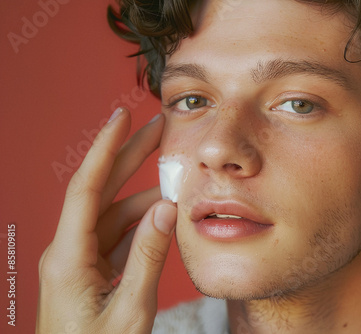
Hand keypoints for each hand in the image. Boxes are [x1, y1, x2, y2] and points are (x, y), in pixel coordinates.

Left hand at [37, 108, 175, 333]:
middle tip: (156, 129)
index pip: (86, 187)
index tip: (121, 118)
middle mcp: (69, 251)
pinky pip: (116, 234)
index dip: (105, 148)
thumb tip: (164, 209)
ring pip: (112, 212)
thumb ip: (148, 257)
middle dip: (128, 156)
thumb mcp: (130, 309)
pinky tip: (161, 212)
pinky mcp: (90, 270)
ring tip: (173, 178)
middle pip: (100, 190)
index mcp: (68, 257)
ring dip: (141, 193)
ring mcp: (79, 260)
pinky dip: (140, 221)